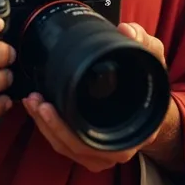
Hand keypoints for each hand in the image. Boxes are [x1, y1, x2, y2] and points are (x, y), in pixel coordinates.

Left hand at [23, 22, 166, 172]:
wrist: (148, 98)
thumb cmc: (148, 82)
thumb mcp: (152, 58)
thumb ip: (144, 42)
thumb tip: (126, 31)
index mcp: (136, 133)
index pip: (102, 144)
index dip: (72, 131)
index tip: (53, 107)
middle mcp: (118, 149)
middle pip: (78, 148)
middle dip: (52, 126)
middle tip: (38, 101)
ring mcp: (102, 153)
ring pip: (67, 148)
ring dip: (46, 127)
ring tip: (32, 101)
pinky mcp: (88, 147)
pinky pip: (64, 145)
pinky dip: (48, 128)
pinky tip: (37, 108)